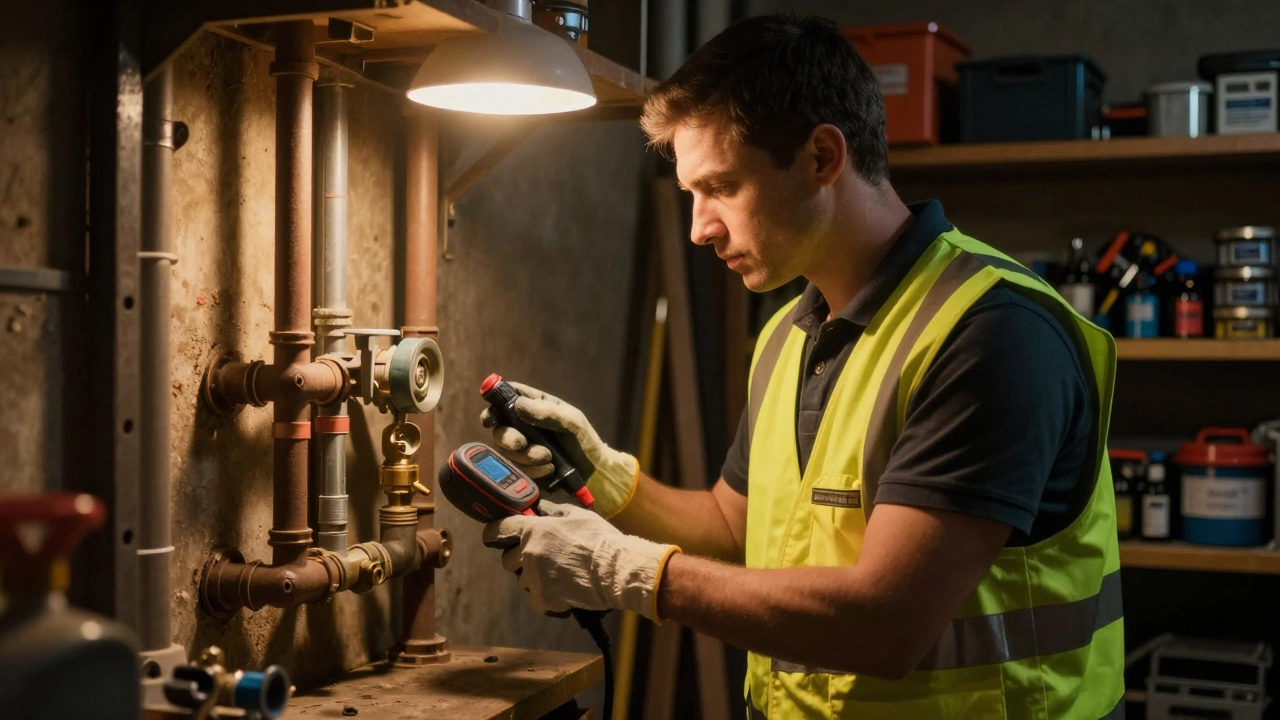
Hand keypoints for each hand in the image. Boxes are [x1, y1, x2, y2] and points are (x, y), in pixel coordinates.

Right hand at [480, 381, 638, 517]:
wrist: (593, 474)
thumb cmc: (584, 442)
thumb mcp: (572, 422)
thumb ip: (547, 412)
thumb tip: (518, 405)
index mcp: (535, 406)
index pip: (506, 398)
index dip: (493, 405)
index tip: (491, 418)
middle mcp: (524, 425)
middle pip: (499, 429)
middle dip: (509, 438)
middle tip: (523, 444)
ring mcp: (522, 448)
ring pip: (506, 452)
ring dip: (526, 457)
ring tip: (549, 458)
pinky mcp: (524, 468)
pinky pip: (516, 469)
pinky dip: (532, 470)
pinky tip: (550, 469)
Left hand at [482, 500, 680, 620]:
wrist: (616, 570)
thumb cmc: (601, 540)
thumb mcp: (579, 515)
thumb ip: (556, 512)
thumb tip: (544, 510)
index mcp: (534, 530)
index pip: (498, 529)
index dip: (493, 533)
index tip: (494, 537)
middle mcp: (529, 553)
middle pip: (507, 560)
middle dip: (519, 559)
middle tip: (542, 558)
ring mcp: (535, 578)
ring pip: (523, 580)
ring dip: (535, 578)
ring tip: (559, 575)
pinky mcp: (544, 599)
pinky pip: (536, 600)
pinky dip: (547, 598)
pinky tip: (563, 591)